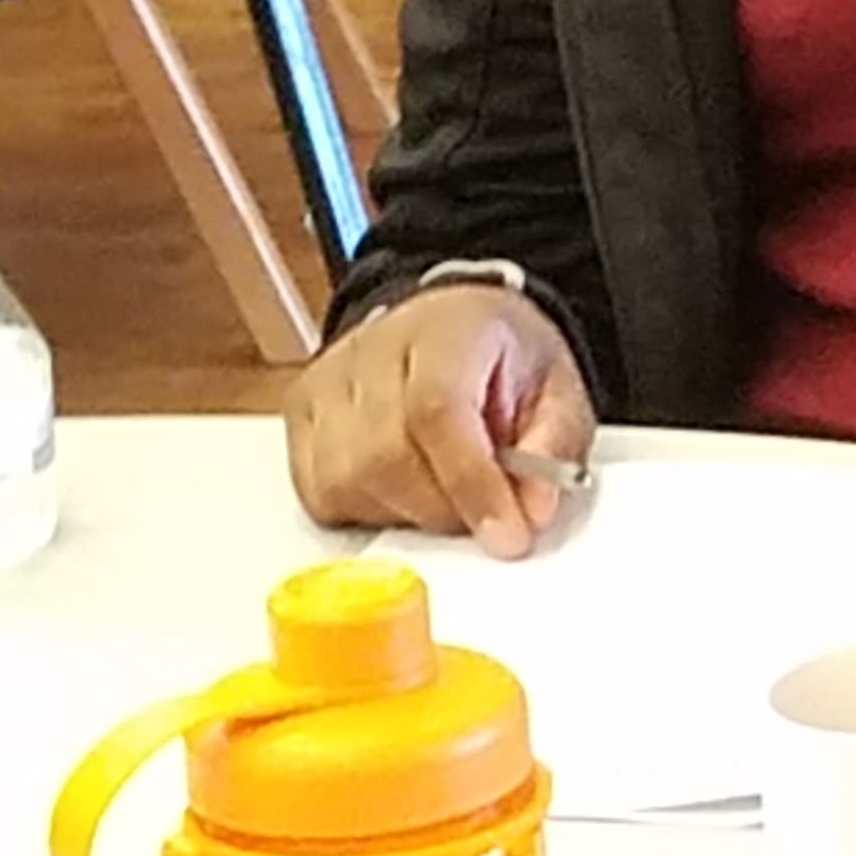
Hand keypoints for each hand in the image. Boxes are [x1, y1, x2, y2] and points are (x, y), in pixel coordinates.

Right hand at [285, 285, 595, 556]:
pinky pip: (319, 494)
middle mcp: (370, 351)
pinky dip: (366, 511)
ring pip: (345, 483)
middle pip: (384, 456)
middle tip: (486, 515)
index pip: (437, 409)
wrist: (450, 320)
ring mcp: (324, 383)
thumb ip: (553, 445)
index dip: (471, 482)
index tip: (507, 535)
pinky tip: (404, 491)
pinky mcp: (298, 415)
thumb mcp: (558, 388)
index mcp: (446, 329)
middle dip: (444, 509)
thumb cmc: (500, 356)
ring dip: (405, 513)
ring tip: (447, 493)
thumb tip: (532, 512)